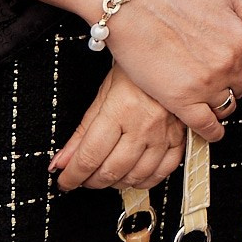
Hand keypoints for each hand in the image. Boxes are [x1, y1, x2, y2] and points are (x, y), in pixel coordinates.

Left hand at [52, 66, 185, 191]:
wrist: (169, 58)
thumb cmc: (134, 73)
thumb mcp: (102, 96)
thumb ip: (81, 134)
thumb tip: (61, 162)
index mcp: (120, 109)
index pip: (89, 156)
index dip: (72, 176)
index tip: (64, 181)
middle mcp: (144, 123)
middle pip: (111, 170)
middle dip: (91, 181)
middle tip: (83, 178)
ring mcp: (164, 132)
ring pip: (136, 176)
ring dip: (115, 183)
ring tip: (105, 175)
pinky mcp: (180, 137)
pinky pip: (163, 172)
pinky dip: (145, 181)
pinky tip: (133, 176)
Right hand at [101, 0, 241, 141]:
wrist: (135, 2)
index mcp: (241, 39)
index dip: (241, 62)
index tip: (228, 63)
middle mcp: (228, 64)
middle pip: (240, 84)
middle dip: (230, 81)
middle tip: (212, 77)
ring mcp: (206, 84)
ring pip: (226, 105)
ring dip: (221, 103)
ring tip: (208, 99)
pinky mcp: (181, 100)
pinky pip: (206, 126)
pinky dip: (212, 132)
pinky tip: (211, 131)